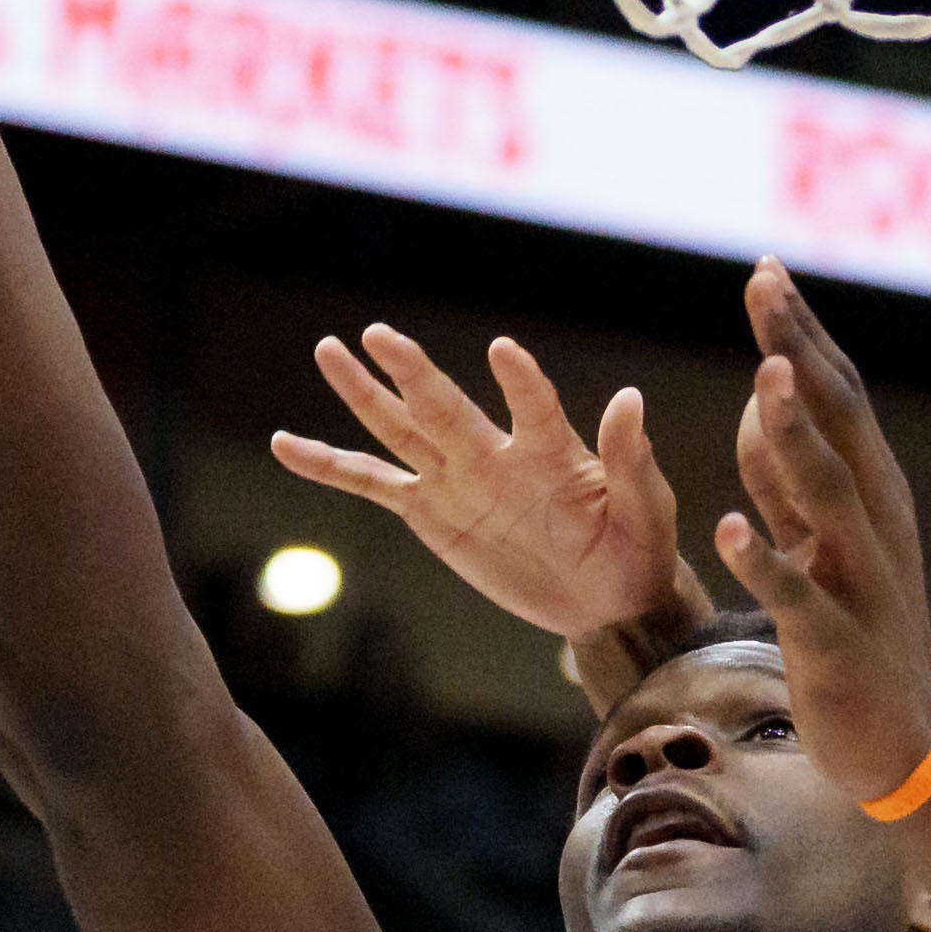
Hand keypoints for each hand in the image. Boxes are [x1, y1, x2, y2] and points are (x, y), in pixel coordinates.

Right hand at [270, 328, 703, 650]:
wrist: (607, 597)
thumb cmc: (636, 547)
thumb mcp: (645, 508)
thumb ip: (630, 457)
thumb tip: (630, 398)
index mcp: (551, 450)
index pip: (533, 405)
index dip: (520, 381)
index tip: (503, 351)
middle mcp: (495, 452)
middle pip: (446, 407)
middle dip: (413, 373)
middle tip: (379, 334)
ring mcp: (456, 478)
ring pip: (399, 428)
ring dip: (363, 393)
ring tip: (328, 350)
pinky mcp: (430, 512)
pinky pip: (372, 483)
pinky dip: (328, 465)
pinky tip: (285, 443)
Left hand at [716, 262, 930, 803]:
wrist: (902, 743)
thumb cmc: (855, 633)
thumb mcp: (819, 544)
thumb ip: (787, 478)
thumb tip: (760, 404)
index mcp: (872, 492)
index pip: (838, 394)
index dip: (801, 332)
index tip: (765, 269)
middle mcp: (876, 523)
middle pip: (838, 422)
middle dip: (799, 351)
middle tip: (764, 286)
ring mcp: (862, 581)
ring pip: (829, 493)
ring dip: (795, 435)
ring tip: (766, 377)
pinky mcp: (837, 641)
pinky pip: (798, 593)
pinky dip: (767, 559)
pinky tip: (728, 527)